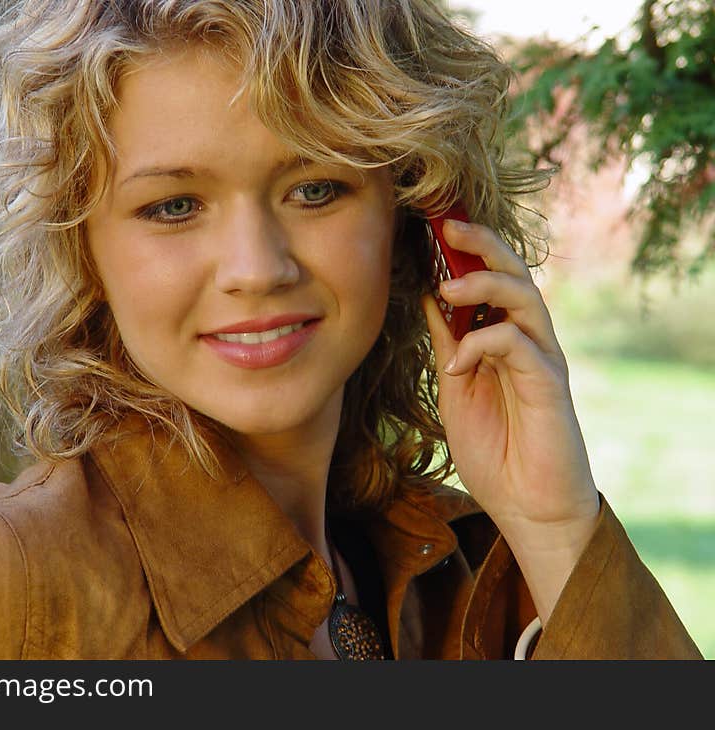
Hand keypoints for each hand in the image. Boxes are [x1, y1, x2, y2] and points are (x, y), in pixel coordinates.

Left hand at [421, 219, 599, 622]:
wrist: (527, 505)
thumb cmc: (494, 447)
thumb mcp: (455, 382)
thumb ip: (448, 339)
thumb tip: (428, 294)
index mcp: (505, 336)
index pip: (491, 278)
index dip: (467, 249)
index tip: (430, 225)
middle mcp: (529, 339)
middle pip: (515, 273)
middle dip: (482, 245)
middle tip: (447, 226)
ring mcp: (543, 359)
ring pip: (524, 297)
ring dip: (484, 286)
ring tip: (448, 288)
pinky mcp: (549, 384)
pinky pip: (519, 344)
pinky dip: (482, 343)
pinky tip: (455, 363)